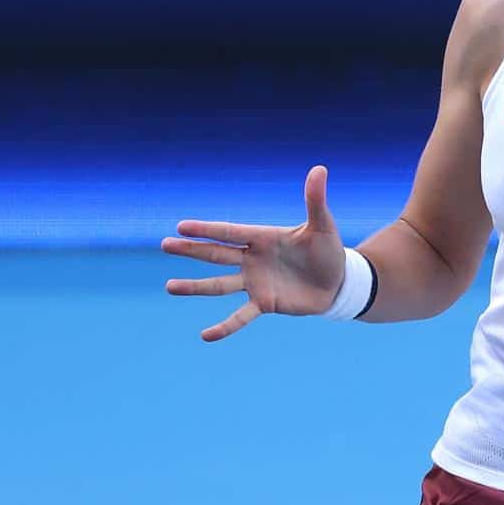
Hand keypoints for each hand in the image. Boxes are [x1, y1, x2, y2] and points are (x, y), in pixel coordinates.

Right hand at [160, 165, 346, 342]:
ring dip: (195, 286)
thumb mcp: (322, 225)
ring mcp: (256, 283)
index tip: (181, 226)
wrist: (338, 281)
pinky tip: (205, 336)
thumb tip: (319, 168)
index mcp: (262, 237)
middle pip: (216, 254)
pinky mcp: (265, 303)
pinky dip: (225, 326)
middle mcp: (253, 259)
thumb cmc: (327, 249)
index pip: (230, 232)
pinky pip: (241, 316)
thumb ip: (315, 199)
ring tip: (170, 286)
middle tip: (165, 245)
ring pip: (219, 284)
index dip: (208, 230)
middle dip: (191, 250)